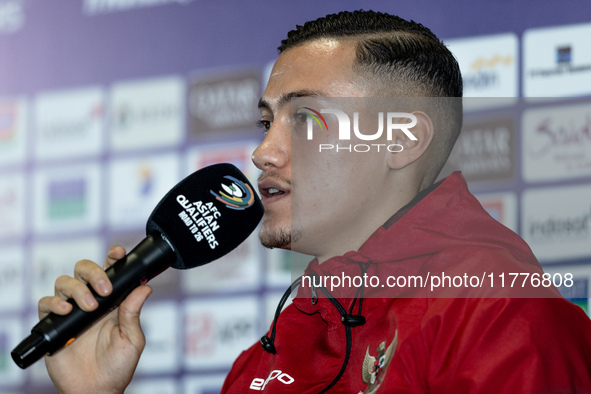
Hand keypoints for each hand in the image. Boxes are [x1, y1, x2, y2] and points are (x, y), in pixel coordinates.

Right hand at [38, 246, 151, 393]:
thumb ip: (133, 313)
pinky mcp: (54, 325)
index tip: (117, 253)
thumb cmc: (118, 366)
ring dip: (77, 289)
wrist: (96, 390)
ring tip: (89, 307)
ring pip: (64, 282)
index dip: (113, 258)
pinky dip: (54, 303)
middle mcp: (91, 301)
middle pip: (84, 270)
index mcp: (113, 301)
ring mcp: (71, 312)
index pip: (111, 272)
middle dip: (94, 272)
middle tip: (105, 290)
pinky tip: (65, 310)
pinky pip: (46, 304)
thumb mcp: (132, 339)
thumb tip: (144, 287)